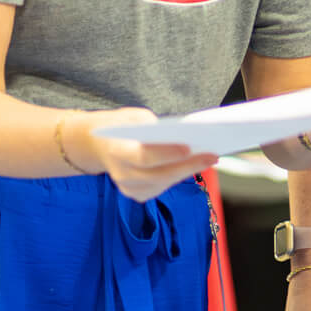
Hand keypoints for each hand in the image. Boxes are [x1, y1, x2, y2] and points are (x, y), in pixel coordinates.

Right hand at [74, 107, 216, 201]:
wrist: (97, 145)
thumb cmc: (121, 126)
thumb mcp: (133, 116)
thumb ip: (153, 126)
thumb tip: (182, 135)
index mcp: (116, 151)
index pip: (144, 157)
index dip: (166, 154)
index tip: (188, 147)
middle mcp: (121, 174)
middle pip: (159, 174)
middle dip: (188, 165)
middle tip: (212, 155)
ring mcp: (128, 188)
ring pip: (164, 183)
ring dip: (188, 172)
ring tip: (210, 158)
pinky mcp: (137, 194)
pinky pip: (162, 187)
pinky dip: (178, 176)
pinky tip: (195, 165)